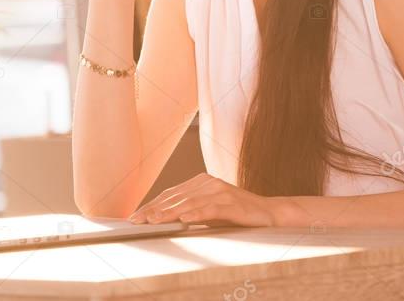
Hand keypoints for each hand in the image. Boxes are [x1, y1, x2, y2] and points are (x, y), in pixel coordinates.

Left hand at [127, 173, 275, 226]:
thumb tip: (161, 220)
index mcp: (200, 182)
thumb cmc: (236, 215)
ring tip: (153, 221)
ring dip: (169, 213)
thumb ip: (188, 211)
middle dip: (154, 210)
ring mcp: (220, 191)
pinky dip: (196, 214)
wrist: (269, 214)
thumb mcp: (208, 211)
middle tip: (136, 221)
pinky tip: (184, 220)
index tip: (134, 217)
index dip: (151, 205)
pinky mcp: (231, 202)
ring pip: (189, 203)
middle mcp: (208, 183)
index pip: (170, 194)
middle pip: (175, 197)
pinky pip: (210, 209)